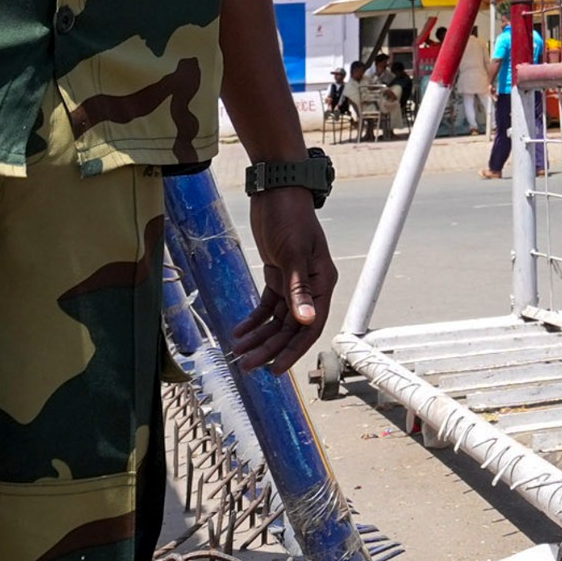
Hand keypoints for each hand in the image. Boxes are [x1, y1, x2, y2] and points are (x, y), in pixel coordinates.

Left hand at [222, 185, 337, 374]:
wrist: (276, 192)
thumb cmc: (289, 217)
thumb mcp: (292, 253)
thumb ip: (299, 289)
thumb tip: (306, 320)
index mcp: (322, 283)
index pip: (310, 327)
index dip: (292, 350)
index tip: (275, 369)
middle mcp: (310, 287)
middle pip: (291, 328)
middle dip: (269, 348)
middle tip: (247, 365)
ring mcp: (294, 282)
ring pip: (277, 320)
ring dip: (259, 337)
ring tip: (239, 352)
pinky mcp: (278, 276)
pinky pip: (267, 306)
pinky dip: (254, 320)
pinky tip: (239, 331)